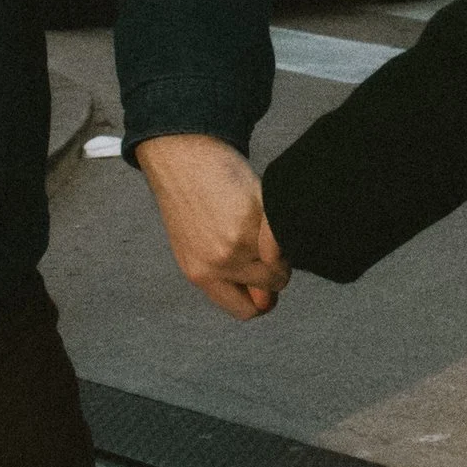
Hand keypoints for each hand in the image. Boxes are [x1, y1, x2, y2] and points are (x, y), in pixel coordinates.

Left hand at [135, 133, 288, 319]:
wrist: (180, 156)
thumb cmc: (190, 196)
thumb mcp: (195, 244)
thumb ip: (224, 272)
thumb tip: (265, 299)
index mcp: (200, 275)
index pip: (245, 311)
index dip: (261, 297)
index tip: (265, 280)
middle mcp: (218, 265)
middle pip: (270, 291)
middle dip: (275, 271)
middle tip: (266, 245)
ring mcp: (237, 243)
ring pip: (282, 264)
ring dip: (282, 248)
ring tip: (264, 223)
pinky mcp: (254, 218)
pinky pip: (286, 237)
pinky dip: (284, 226)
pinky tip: (266, 208)